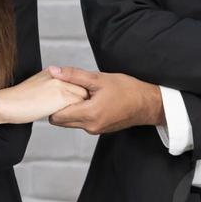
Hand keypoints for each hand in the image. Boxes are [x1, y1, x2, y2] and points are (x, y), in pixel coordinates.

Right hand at [0, 69, 88, 124]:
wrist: (7, 104)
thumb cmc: (16, 100)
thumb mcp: (35, 86)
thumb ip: (49, 87)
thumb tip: (58, 96)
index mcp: (52, 72)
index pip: (75, 81)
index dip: (76, 93)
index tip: (76, 102)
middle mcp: (58, 76)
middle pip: (82, 87)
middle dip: (82, 99)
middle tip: (79, 110)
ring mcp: (61, 86)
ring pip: (83, 96)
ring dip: (80, 107)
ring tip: (75, 116)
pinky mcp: (61, 97)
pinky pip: (79, 106)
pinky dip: (77, 113)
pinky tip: (68, 118)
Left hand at [45, 66, 163, 134]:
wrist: (148, 104)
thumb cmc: (128, 90)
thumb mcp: (99, 79)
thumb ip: (74, 76)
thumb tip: (54, 71)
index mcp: (89, 114)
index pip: (56, 116)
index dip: (52, 104)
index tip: (56, 92)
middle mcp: (90, 126)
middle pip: (61, 121)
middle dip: (59, 107)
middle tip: (66, 91)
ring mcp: (95, 130)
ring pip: (71, 122)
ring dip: (71, 109)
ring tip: (80, 94)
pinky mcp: (99, 129)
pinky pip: (82, 123)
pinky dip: (80, 112)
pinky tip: (89, 100)